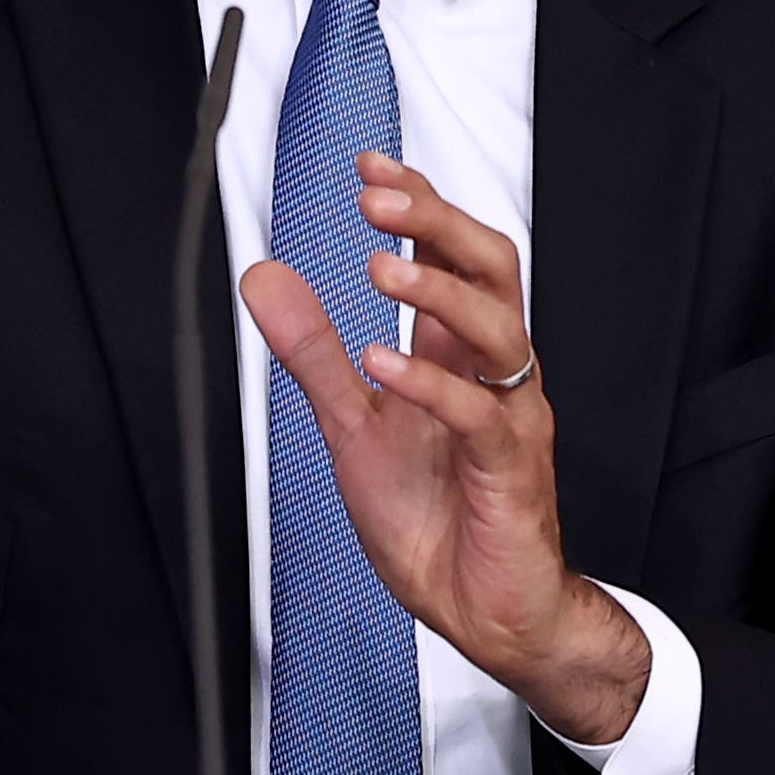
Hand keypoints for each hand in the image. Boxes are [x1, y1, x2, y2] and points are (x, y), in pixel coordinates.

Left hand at [245, 152, 651, 745]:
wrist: (482, 606)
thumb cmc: (436, 518)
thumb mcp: (351, 425)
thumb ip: (312, 351)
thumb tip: (265, 278)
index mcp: (460, 356)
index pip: (454, 257)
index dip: (419, 205)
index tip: (370, 168)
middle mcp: (494, 373)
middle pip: (491, 269)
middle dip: (438, 223)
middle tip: (380, 197)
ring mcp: (508, 415)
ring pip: (499, 328)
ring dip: (437, 293)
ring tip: (381, 269)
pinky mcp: (509, 467)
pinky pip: (481, 414)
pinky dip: (432, 384)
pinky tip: (384, 366)